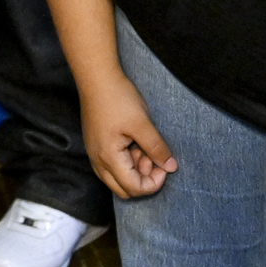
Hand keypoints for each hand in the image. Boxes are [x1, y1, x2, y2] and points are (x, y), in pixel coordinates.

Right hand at [80, 78, 177, 200]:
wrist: (96, 77)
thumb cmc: (117, 98)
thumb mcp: (142, 123)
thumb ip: (156, 148)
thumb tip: (171, 167)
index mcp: (108, 158)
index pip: (133, 188)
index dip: (153, 183)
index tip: (165, 166)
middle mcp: (98, 160)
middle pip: (123, 189)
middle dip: (143, 179)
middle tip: (154, 158)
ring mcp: (95, 153)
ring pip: (117, 178)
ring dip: (135, 170)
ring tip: (145, 147)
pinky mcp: (96, 145)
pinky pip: (112, 165)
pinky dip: (127, 162)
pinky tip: (135, 143)